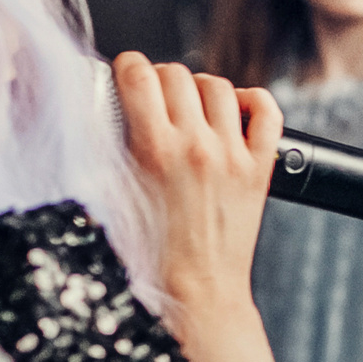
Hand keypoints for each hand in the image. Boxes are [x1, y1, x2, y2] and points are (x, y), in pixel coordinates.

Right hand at [112, 52, 281, 312]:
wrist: (196, 293)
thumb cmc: (149, 258)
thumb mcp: (110, 200)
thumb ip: (104, 155)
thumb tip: (95, 117)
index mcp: (152, 152)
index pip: (139, 75)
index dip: (127, 68)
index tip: (125, 75)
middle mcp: (196, 147)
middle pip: (177, 74)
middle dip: (160, 78)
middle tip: (153, 96)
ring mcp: (233, 154)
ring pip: (219, 86)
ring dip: (200, 89)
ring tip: (189, 107)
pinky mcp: (261, 167)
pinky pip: (267, 111)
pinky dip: (252, 102)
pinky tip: (235, 113)